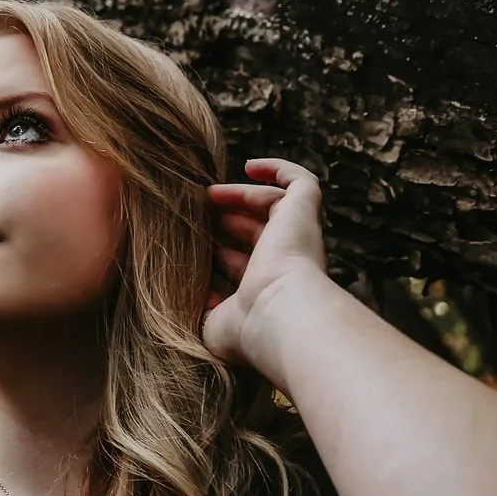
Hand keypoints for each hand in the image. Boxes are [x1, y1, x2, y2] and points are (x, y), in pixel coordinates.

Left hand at [201, 157, 330, 379]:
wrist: (278, 315)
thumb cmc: (246, 329)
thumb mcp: (212, 325)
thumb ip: (201, 312)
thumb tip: (192, 299)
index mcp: (268, 289)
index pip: (246, 265)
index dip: (222, 253)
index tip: (195, 247)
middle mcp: (288, 262)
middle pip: (259, 232)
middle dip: (228, 220)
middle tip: (196, 214)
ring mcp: (299, 235)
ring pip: (275, 205)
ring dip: (241, 196)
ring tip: (208, 194)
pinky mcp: (304, 211)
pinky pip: (300, 181)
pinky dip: (278, 168)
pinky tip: (249, 167)